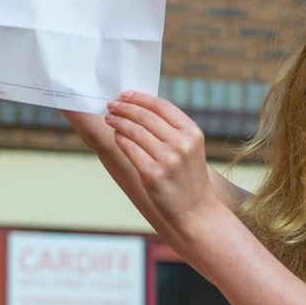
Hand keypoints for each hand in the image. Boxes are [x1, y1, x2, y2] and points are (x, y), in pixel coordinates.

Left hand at [105, 91, 220, 228]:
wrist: (196, 210)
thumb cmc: (189, 177)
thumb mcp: (190, 148)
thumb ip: (172, 129)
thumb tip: (141, 108)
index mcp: (192, 133)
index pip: (162, 106)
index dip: (141, 97)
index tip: (125, 94)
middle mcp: (181, 144)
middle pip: (146, 117)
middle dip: (125, 108)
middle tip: (111, 104)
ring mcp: (167, 159)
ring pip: (135, 131)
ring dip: (118, 121)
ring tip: (109, 117)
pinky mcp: (152, 174)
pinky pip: (129, 149)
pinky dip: (119, 139)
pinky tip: (115, 134)